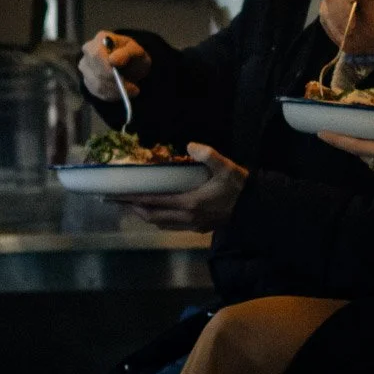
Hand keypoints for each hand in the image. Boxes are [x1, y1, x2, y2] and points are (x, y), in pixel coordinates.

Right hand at [79, 30, 151, 101]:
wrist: (130, 63)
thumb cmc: (132, 54)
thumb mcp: (136, 50)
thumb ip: (127, 52)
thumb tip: (113, 60)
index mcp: (101, 39)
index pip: (97, 55)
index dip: (108, 69)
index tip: (125, 80)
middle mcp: (88, 51)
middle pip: (97, 72)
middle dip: (116, 84)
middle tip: (134, 89)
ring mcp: (85, 66)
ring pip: (97, 84)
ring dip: (116, 91)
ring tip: (131, 91)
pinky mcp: (87, 80)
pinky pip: (97, 92)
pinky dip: (112, 95)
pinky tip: (122, 93)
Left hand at [118, 144, 247, 230]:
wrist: (254, 208)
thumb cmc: (238, 187)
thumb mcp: (226, 167)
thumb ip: (208, 155)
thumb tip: (190, 145)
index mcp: (189, 203)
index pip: (155, 201)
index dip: (135, 198)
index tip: (118, 194)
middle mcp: (187, 218)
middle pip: (153, 217)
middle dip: (135, 209)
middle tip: (120, 200)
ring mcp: (192, 225)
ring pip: (161, 224)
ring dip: (146, 216)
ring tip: (135, 206)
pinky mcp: (198, 228)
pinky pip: (171, 226)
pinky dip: (160, 220)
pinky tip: (158, 212)